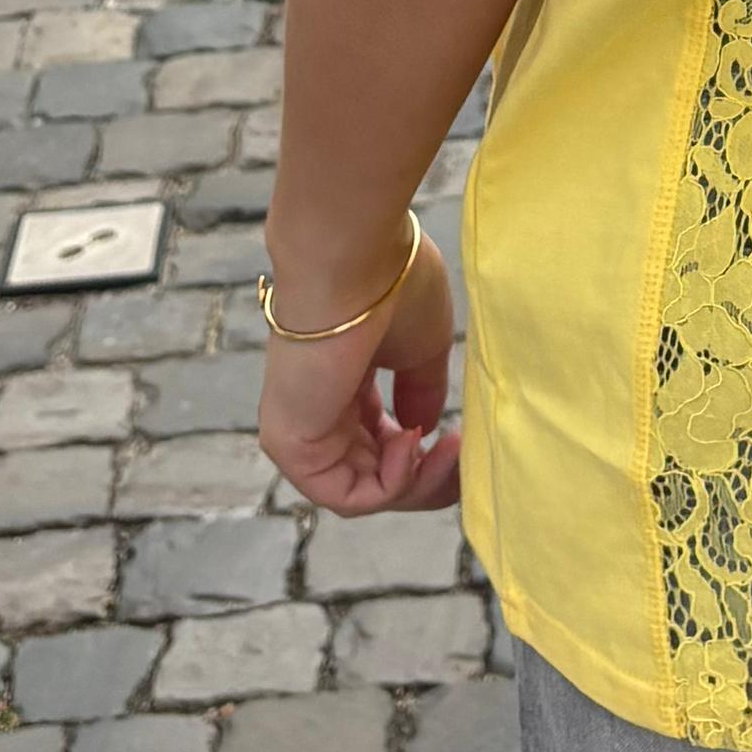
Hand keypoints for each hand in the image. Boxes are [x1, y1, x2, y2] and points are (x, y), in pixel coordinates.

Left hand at [257, 221, 459, 516]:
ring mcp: (298, 429)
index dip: (424, 454)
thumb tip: (423, 428)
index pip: (378, 443)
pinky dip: (389, 483)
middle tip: (462, 456)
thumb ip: (422, 391)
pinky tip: (411, 442)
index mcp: (342, 383)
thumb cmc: (389, 283)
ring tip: (443, 445)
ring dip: (415, 481)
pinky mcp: (289, 444)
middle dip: (426, 477)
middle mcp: (315, 410)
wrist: (351, 256)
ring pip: (362, 491)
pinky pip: (344, 494)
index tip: (460, 436)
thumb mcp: (421, 346)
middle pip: (372, 475)